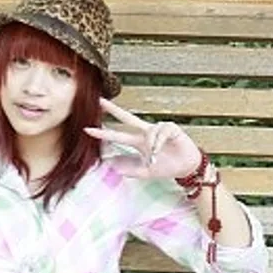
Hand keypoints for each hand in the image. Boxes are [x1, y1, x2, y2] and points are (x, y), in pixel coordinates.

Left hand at [84, 98, 201, 178]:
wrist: (185, 168)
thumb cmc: (165, 167)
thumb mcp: (143, 171)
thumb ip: (127, 168)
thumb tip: (109, 164)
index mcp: (138, 142)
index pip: (117, 134)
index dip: (103, 133)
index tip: (87, 130)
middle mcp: (145, 133)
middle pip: (126, 117)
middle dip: (113, 109)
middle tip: (98, 101)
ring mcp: (157, 129)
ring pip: (147, 131)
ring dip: (151, 146)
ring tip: (156, 157)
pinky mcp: (170, 128)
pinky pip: (160, 133)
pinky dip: (158, 143)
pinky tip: (160, 150)